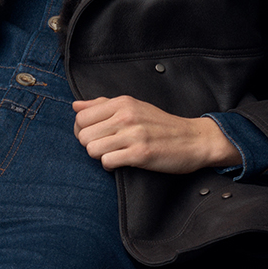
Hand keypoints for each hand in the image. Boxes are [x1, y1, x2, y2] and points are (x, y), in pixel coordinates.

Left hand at [72, 95, 234, 172]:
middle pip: (83, 135)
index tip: (94, 136)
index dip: (82, 130)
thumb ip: (102, 105)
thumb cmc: (161, 125)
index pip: (81, 117)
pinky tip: (120, 162)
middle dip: (89, 145)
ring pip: (92, 149)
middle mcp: (126, 116)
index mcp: (122, 102)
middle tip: (104, 147)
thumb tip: (75, 106)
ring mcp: (133, 135)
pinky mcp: (140, 154)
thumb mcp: (133, 107)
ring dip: (99, 156)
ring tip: (113, 154)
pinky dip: (110, 166)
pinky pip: (107, 162)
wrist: (192, 140)